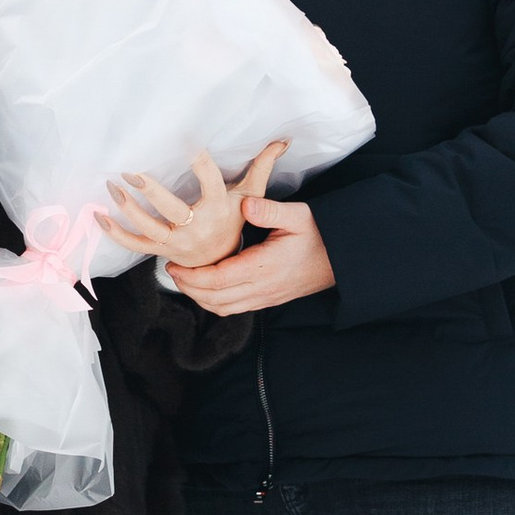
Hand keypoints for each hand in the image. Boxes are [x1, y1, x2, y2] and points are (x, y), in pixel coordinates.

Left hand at [99, 141, 283, 267]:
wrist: (230, 267)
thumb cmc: (237, 222)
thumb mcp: (251, 195)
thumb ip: (262, 166)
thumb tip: (282, 141)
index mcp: (218, 209)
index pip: (210, 182)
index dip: (201, 164)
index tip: (190, 145)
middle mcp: (196, 228)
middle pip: (171, 210)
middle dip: (150, 191)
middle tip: (131, 172)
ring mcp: (177, 243)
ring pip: (147, 228)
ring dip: (126, 208)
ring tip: (112, 186)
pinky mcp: (163, 252)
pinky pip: (135, 245)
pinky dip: (115, 233)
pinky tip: (99, 216)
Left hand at [169, 193, 335, 316]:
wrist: (343, 259)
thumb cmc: (320, 234)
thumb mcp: (299, 215)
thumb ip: (270, 210)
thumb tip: (245, 205)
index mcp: (265, 267)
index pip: (217, 279)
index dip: (191, 276)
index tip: (173, 265)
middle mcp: (263, 289)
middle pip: (214, 298)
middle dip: (188, 288)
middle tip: (172, 271)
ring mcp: (265, 298)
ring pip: (223, 308)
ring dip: (199, 297)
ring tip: (185, 279)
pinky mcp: (268, 300)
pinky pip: (235, 309)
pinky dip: (215, 302)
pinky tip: (207, 287)